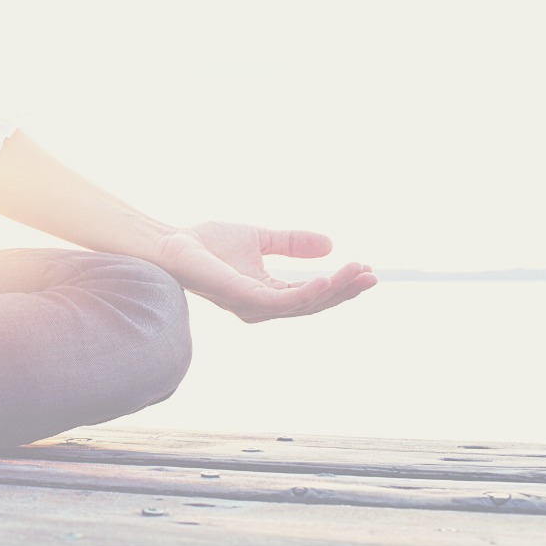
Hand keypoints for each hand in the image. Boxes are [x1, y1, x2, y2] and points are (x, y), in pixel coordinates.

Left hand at [152, 221, 376, 322]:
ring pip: (304, 303)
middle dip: (345, 290)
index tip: (367, 269)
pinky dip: (307, 292)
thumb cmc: (207, 243)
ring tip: (358, 272)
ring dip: (335, 288)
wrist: (174, 243)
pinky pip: (282, 302)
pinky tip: (326, 280)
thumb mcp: (261, 238)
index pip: (312, 294)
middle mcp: (263, 306)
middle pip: (314, 303)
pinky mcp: (243, 299)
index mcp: (268, 294)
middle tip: (372, 275)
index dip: (340, 283)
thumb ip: (292, 243)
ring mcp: (253, 306)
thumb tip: (331, 244)